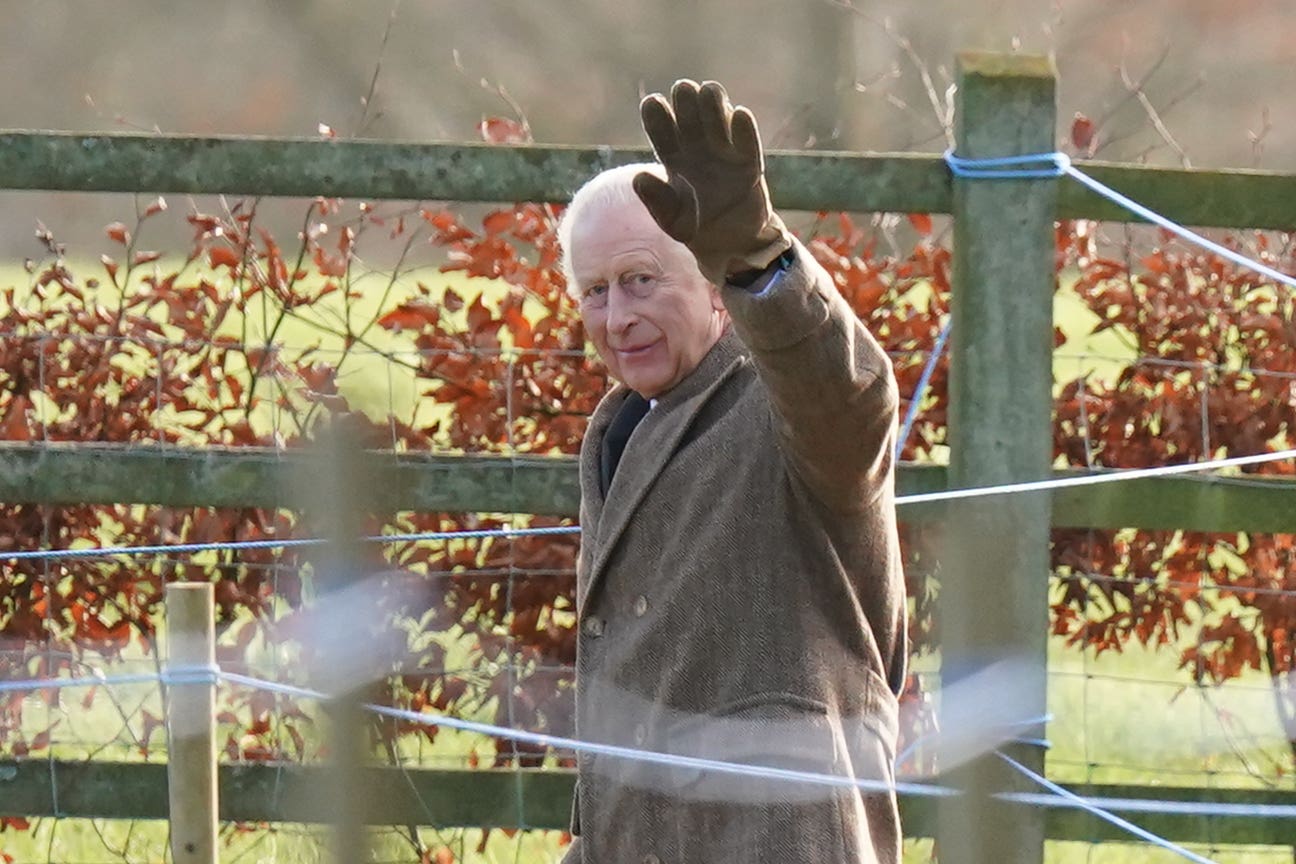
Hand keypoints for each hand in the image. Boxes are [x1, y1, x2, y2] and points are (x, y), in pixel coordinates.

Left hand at [634, 79, 791, 285]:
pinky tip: (739, 114)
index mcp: (674, 159)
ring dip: (714, 105)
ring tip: (708, 93)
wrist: (731, 246)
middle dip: (687, 102)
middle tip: (684, 90)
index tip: (652, 103)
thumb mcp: (672, 221)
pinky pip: (748, 143)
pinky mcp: (749, 165)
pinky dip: (744, 130)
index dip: (657, 115)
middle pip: (690, 116)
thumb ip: (656, 201)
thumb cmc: (697, 229)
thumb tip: (638, 179)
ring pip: (718, 120)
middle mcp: (698, 149)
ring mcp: (724, 154)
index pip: (662, 130)